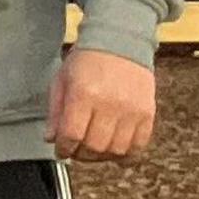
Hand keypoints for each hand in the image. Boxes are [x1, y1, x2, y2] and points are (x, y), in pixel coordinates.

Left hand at [50, 47, 157, 161]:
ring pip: (116, 150)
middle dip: (80, 154)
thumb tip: (51, 139)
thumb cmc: (87, 60)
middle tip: (75, 150)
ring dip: (101, 157)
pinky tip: (114, 149)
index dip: (63, 148)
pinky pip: (138, 144)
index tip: (61, 150)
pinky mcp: (147, 112)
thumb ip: (56, 112)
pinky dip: (125, 153)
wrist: (121, 42)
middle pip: (94, 146)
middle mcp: (110, 104)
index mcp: (84, 94)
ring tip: (93, 150)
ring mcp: (132, 109)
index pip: (72, 135)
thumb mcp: (62, 81)